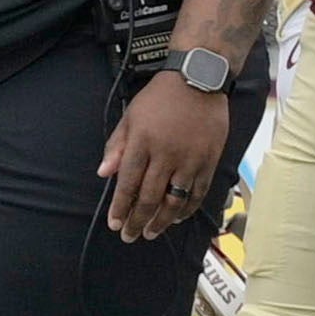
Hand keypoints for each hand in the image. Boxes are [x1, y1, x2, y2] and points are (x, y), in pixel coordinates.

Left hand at [97, 69, 226, 240]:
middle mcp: (166, 154)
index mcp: (143, 143)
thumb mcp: (130, 116)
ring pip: (174, 200)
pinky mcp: (209, 161)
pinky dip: (188, 209)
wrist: (198, 80)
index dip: (120, 207)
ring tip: (151, 232)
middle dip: (138, 220)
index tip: (114, 223)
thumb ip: (117, 146)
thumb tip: (104, 174)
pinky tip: (177, 218)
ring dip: (161, 220)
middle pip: (150, 197)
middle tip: (130, 235)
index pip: (128, 183)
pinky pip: (198, 192)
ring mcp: (190, 159)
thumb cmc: (160, 97)